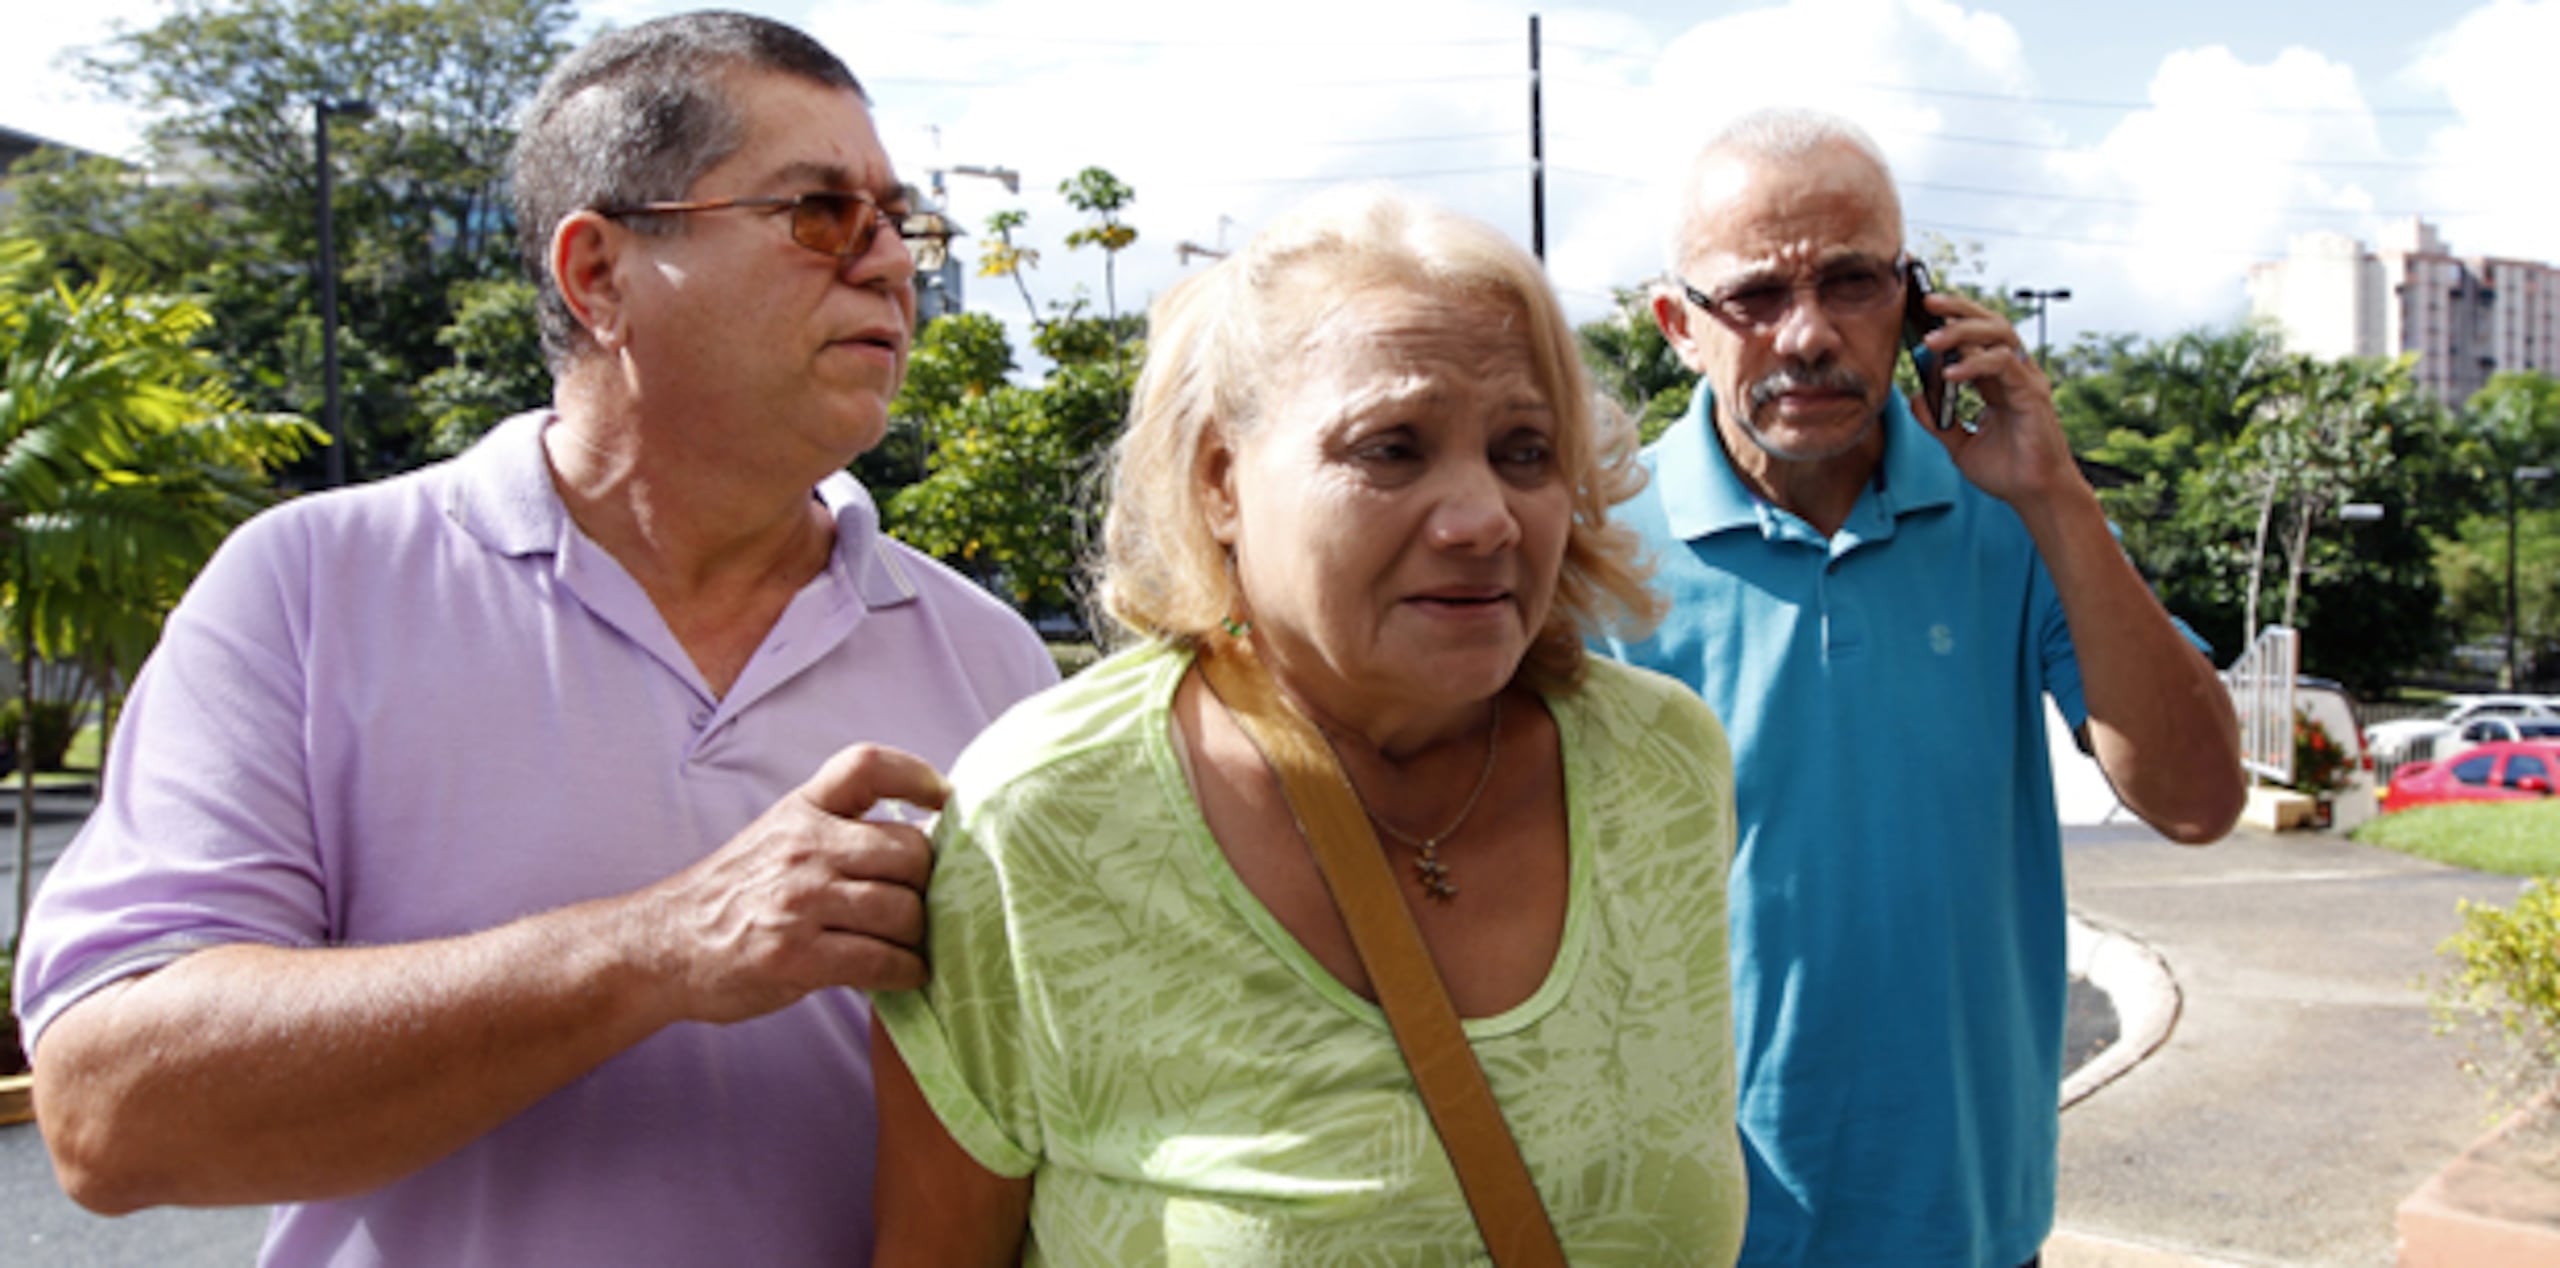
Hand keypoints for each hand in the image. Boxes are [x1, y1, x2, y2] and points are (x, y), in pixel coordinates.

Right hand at [628, 744, 948, 1024]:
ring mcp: (798, 903)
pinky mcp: (796, 958)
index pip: (866, 765)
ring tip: (911, 944)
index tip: (944, 800)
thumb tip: (926, 834)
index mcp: (801, 810)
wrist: (662, 948)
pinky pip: (881, 962)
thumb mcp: (778, 836)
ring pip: (902, 910)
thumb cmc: (735, 895)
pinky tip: (904, 974)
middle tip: (926, 902)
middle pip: (909, 850)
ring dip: (918, 935)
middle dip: (929, 882)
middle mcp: (802, 848)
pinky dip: (906, 972)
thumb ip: (838, 827)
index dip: (916, 775)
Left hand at [1913, 291, 2084, 507]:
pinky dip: (1976, 364)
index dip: (1954, 319)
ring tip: (1932, 338)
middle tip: (1928, 302)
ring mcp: (2026, 381)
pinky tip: (1950, 372)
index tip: (1922, 309)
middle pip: (1991, 324)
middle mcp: (2015, 374)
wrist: (2033, 496)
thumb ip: (1938, 420)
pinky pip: (2004, 365)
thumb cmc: (2006, 471)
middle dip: (1960, 308)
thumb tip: (1914, 397)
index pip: (1977, 337)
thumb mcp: (1959, 444)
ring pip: (1999, 335)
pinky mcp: (2033, 395)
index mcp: (1998, 380)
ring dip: (1963, 331)